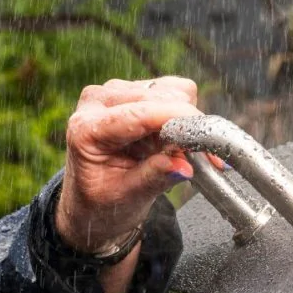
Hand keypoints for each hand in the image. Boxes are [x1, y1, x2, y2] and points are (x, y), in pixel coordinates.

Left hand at [55, 75, 200, 257]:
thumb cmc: (102, 202)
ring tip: (174, 153)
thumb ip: (153, 179)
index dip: (177, 119)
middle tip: (197, 159)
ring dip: (185, 121)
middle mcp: (98, 102)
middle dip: (186, 125)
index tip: (206, 134)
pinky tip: (171, 139)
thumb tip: (184, 167)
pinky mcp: (134, 90)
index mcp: (87, 129)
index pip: (138, 114)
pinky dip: (183, 115)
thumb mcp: (125, 198)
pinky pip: (174, 90)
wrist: (90, 201)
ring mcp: (116, 91)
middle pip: (160, 96)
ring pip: (172, 90)